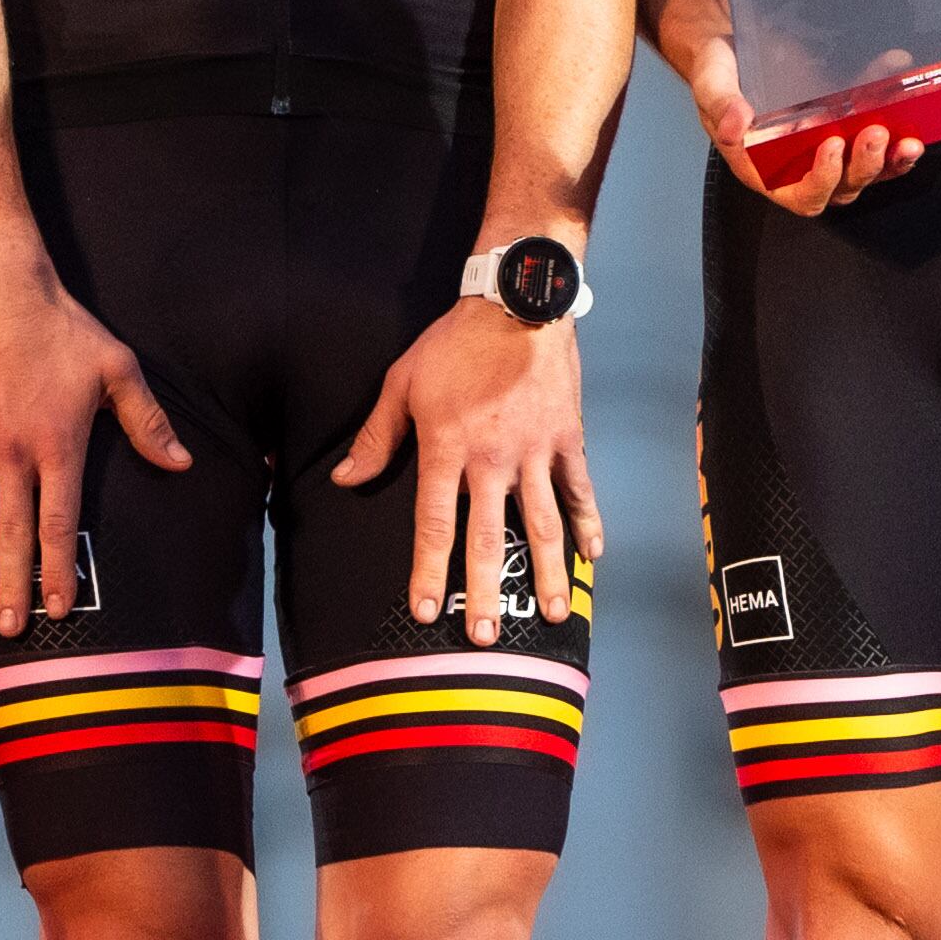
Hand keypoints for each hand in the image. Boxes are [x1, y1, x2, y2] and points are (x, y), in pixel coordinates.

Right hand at [0, 269, 190, 636]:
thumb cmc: (62, 328)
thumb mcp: (117, 368)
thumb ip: (147, 421)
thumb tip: (181, 462)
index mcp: (57, 447)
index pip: (56, 524)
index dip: (56, 571)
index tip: (57, 608)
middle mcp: (13, 456)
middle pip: (10, 534)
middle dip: (9, 586)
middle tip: (7, 629)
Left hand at [333, 296, 599, 641]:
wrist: (517, 304)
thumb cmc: (453, 344)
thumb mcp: (402, 383)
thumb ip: (377, 437)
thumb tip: (347, 480)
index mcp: (446, 448)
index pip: (433, 523)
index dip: (428, 570)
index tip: (425, 609)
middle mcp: (492, 458)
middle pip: (489, 538)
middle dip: (486, 590)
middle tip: (482, 635)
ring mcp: (535, 451)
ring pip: (543, 524)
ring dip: (549, 572)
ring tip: (553, 613)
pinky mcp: (567, 438)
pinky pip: (578, 489)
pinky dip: (587, 522)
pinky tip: (593, 556)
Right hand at [661, 0, 914, 215]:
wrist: (733, 47)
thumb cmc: (717, 70)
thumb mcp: (710, 81)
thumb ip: (719, 102)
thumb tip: (736, 125)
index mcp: (762, 167)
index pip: (798, 194)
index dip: (821, 179)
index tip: (831, 144)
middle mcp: (797, 167)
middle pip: (840, 188)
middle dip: (863, 166)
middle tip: (874, 132)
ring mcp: (824, 150)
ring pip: (865, 174)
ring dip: (889, 163)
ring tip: (908, 141)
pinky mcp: (845, 129)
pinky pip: (877, 146)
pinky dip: (897, 137)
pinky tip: (909, 115)